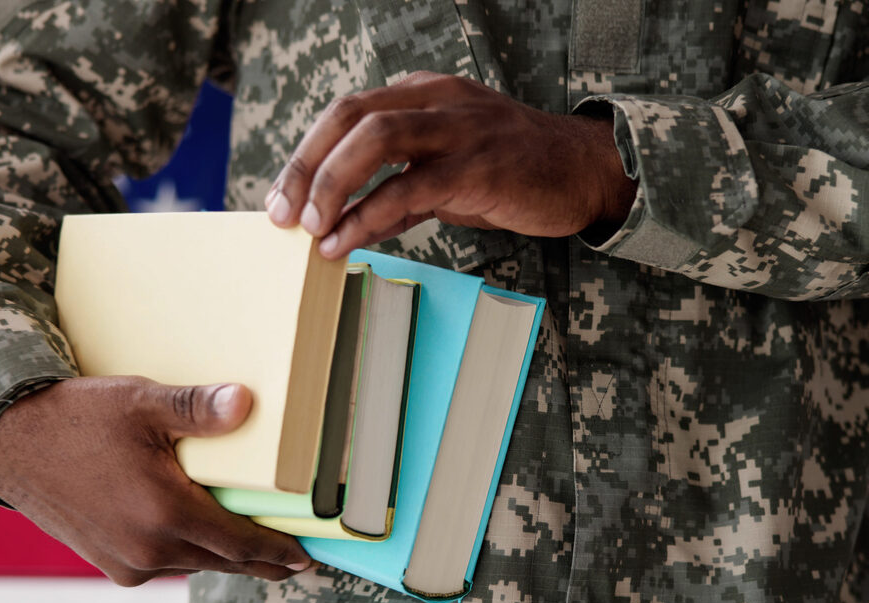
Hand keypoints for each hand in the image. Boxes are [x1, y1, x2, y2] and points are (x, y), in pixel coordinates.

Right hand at [0, 376, 312, 585]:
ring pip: (195, 565)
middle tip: (294, 564)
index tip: (306, 559)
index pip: (241, 544)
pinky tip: (200, 540)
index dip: (278, 552)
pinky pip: (165, 564)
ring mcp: (127, 561)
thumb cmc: (76, 419)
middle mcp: (149, 548)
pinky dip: (188, 554)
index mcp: (165, 513)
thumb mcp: (142, 402)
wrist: (10, 445)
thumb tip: (245, 403)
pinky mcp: (110, 564)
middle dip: (261, 563)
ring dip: (225, 558)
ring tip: (253, 550)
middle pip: (224, 562)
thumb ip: (198, 408)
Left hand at [265, 71, 636, 257]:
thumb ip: (400, 191)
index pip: (347, 112)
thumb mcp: (450, 174)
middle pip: (349, 115)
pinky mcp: (481, 165)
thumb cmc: (516, 173)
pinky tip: (347, 243)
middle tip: (281, 214)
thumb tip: (349, 227)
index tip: (281, 199)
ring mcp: (460, 128)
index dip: (306, 154)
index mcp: (423, 93)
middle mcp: (436, 99)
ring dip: (331, 184)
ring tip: (310, 229)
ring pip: (375, 138)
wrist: (587, 172)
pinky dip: (369, 215)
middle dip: (306, 166)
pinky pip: (411, 185)